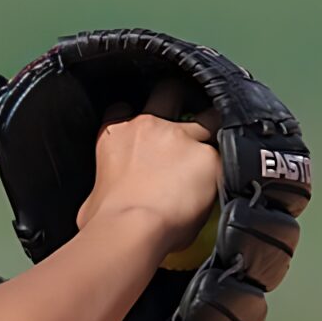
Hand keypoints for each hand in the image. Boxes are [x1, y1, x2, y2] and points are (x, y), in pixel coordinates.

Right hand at [77, 76, 221, 249]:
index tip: (143, 127)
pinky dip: (227, 167)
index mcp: (114, 134)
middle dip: (179, 98)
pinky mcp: (208, 157)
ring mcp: (180, 137)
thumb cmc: (104, 219)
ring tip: (221, 142)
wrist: (130, 228)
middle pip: (168, 92)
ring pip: (208, 116)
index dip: (134, 114)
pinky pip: (225, 157)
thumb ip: (103, 188)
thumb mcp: (90, 197)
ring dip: (214, 126)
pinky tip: (230, 178)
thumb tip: (104, 202)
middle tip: (188, 116)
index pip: (122, 108)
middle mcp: (148, 126)